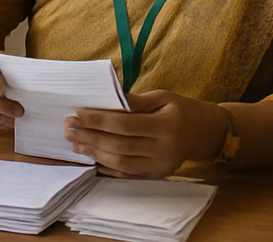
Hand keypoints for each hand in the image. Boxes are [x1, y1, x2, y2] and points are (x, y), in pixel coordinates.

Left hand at [65, 90, 226, 177]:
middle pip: (119, 145)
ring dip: (94, 153)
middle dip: (90, 136)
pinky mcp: (156, 175)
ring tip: (75, 144)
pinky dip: (107, 168)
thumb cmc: (181, 110)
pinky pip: (127, 175)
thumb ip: (137, 101)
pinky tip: (91, 160)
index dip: (99, 120)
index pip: (124, 124)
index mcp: (165, 126)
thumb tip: (108, 101)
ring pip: (120, 162)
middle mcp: (163, 149)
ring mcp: (159, 166)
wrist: (205, 134)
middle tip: (68, 129)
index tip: (78, 114)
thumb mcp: (164, 97)